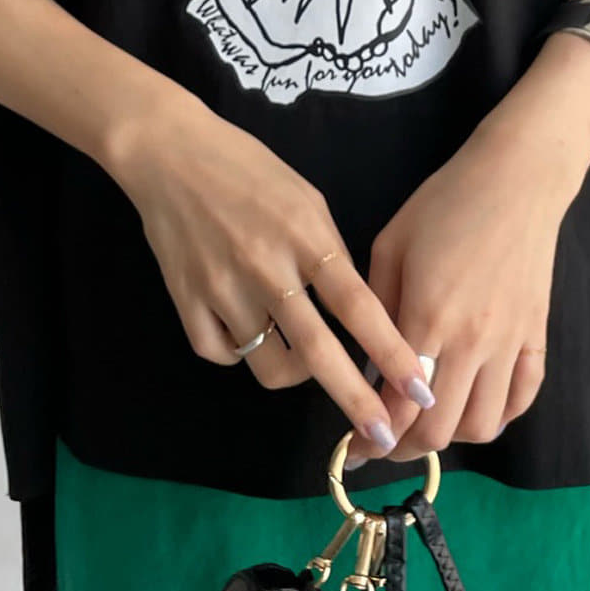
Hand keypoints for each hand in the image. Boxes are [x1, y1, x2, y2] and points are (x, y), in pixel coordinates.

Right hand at [103, 91, 434, 450]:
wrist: (169, 153)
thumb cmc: (249, 170)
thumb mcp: (307, 200)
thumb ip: (330, 255)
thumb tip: (356, 312)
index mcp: (305, 236)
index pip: (358, 306)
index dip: (391, 352)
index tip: (420, 387)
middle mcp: (266, 268)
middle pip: (317, 350)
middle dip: (355, 400)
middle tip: (383, 437)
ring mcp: (222, 288)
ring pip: (269, 365)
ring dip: (297, 375)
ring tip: (301, 360)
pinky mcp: (186, 300)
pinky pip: (222, 354)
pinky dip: (241, 355)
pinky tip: (248, 335)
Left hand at [348, 114, 580, 463]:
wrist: (516, 179)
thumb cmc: (442, 205)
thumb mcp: (389, 249)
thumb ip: (376, 312)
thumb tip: (367, 368)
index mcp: (427, 317)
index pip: (397, 404)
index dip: (373, 437)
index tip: (354, 449)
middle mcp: (471, 341)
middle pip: (440, 430)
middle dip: (406, 449)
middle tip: (386, 443)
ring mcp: (510, 342)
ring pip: (484, 426)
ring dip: (452, 437)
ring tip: (429, 425)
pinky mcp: (536, 335)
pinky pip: (523, 398)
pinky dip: (499, 416)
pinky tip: (474, 407)